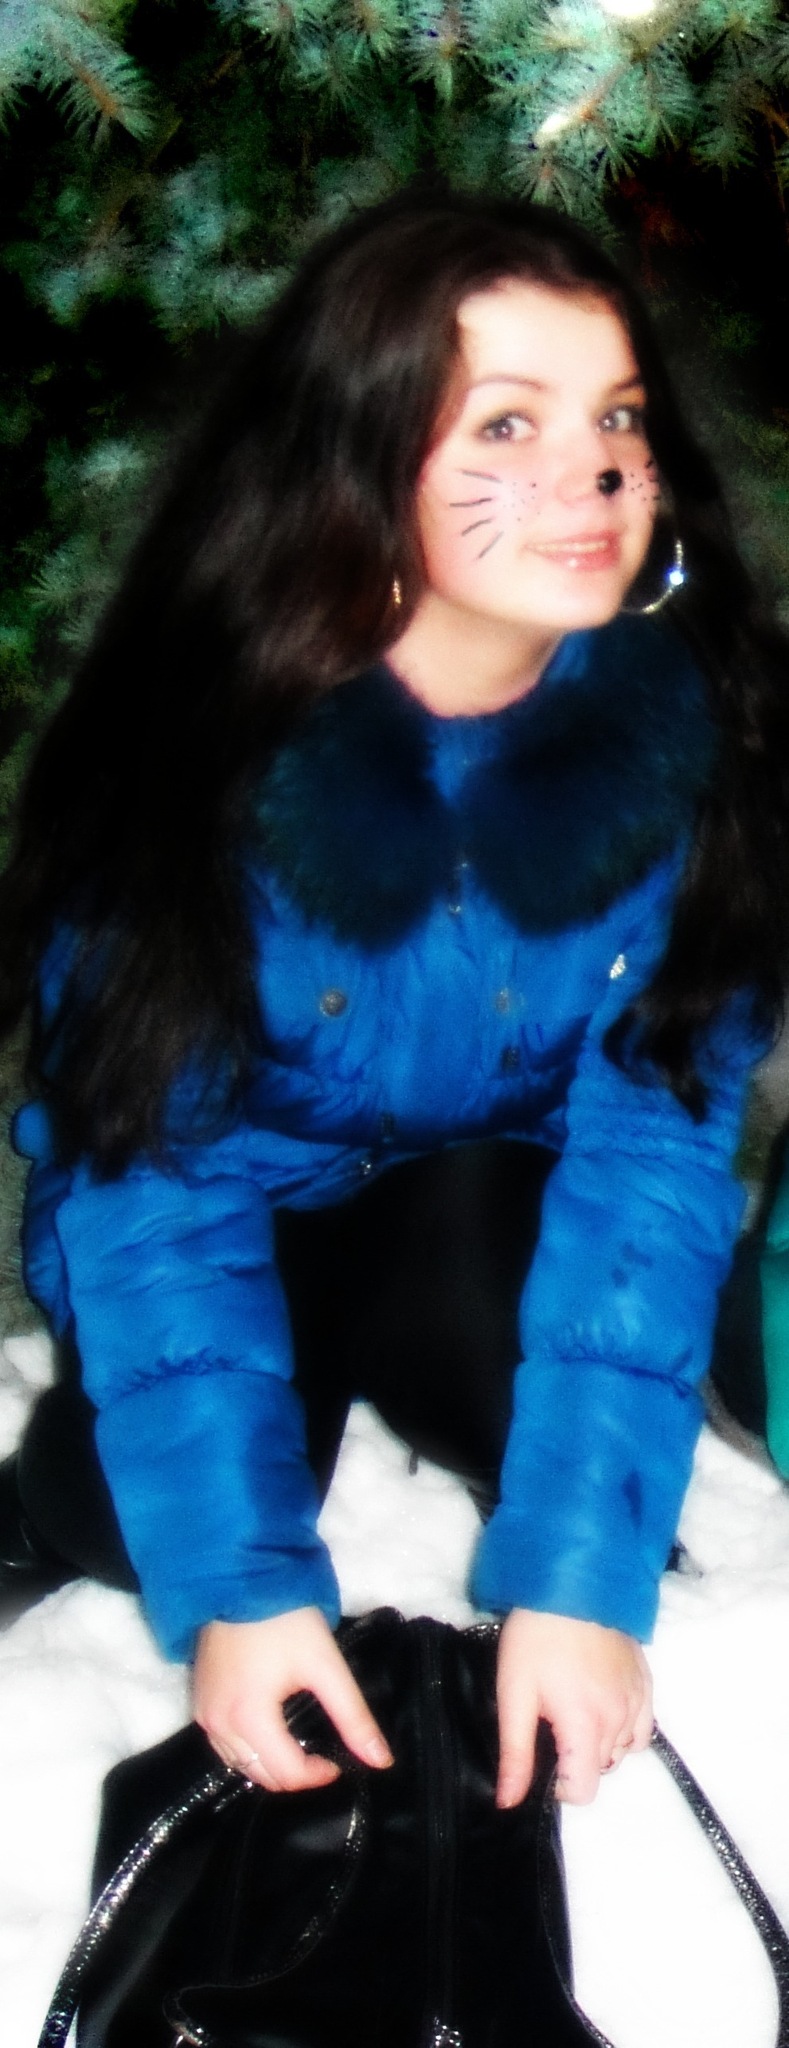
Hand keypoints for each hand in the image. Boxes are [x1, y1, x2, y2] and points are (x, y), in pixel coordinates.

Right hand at [193, 1606, 393, 1791]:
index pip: (288, 1773)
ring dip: (270, 1765)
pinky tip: (270, 1733)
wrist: (242, 1578)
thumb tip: (381, 1760)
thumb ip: (353, 1716)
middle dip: (295, 1773)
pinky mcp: (199, 1701)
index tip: (339, 1761)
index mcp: (249, 1718)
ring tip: (299, 1746)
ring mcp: (204, 1714)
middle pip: (261, 1775)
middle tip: (322, 1755)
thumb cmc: (286, 1620)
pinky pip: (223, 1745)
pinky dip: (248, 1750)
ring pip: (239, 1764)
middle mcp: (219, 1724)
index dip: (319, 1775)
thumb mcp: (325, 1665)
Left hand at [495, 1608, 652, 1808]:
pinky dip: (625, 1729)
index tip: (543, 1756)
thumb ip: (516, 1753)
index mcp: (586, 1725)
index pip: (584, 1791)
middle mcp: (620, 1719)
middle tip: (551, 1722)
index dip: (559, 1785)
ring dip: (599, 1744)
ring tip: (572, 1710)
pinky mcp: (646, 1682)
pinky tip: (602, 1707)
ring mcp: (638, 1700)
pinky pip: (643, 1727)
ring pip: (622, 1750)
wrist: (572, 1582)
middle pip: (601, 1768)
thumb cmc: (535, 1637)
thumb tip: (509, 1802)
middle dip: (576, 1758)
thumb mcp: (514, 1694)